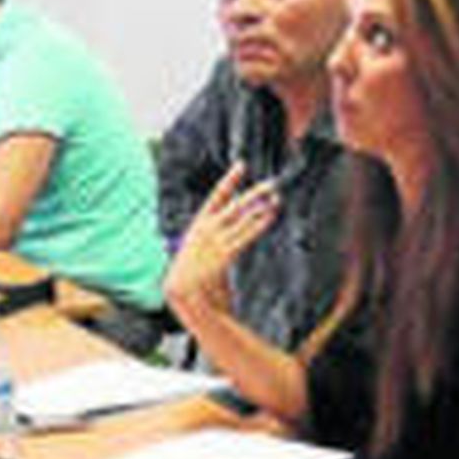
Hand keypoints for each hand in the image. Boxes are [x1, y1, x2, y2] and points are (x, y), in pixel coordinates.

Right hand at [164, 163, 280, 317]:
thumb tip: (232, 231)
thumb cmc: (192, 276)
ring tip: (277, 199)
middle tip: (271, 184)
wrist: (182, 293)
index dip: (230, 180)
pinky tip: (270, 216)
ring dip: (262, 208)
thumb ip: (214, 240)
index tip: (242, 165)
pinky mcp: (224, 253)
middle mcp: (207, 229)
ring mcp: (215, 240)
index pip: (217, 196)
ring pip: (243, 218)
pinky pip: (246, 234)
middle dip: (254, 193)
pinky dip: (260, 223)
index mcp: (198, 225)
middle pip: (235, 205)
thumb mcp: (198, 252)